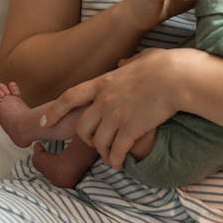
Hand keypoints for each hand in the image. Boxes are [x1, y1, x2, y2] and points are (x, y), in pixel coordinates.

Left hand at [40, 48, 193, 168]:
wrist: (178, 78)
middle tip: (96, 143)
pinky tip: (121, 164)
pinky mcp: (131, 130)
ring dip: (104, 153)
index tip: (44, 121)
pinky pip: (116, 152)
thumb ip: (128, 63)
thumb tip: (122, 63)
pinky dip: (116, 160)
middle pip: (82, 127)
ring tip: (111, 157)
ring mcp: (116, 116)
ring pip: (98, 143)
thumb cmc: (165, 65)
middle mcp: (104, 101)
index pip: (69, 97)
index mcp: (103, 82)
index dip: (54, 111)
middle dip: (86, 138)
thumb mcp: (141, 58)